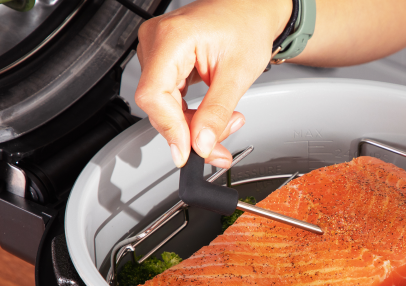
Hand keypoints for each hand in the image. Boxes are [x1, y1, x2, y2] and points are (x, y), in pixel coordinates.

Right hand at [135, 0, 291, 168]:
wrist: (251, 10)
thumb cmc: (247, 26)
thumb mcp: (238, 74)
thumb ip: (217, 112)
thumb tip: (201, 144)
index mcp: (172, 37)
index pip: (153, 94)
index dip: (169, 128)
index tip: (186, 152)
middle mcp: (156, 41)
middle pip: (159, 104)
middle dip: (190, 131)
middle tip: (219, 145)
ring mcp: (157, 51)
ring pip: (165, 106)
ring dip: (194, 125)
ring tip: (227, 122)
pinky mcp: (165, 62)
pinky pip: (170, 99)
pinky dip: (191, 115)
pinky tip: (212, 116)